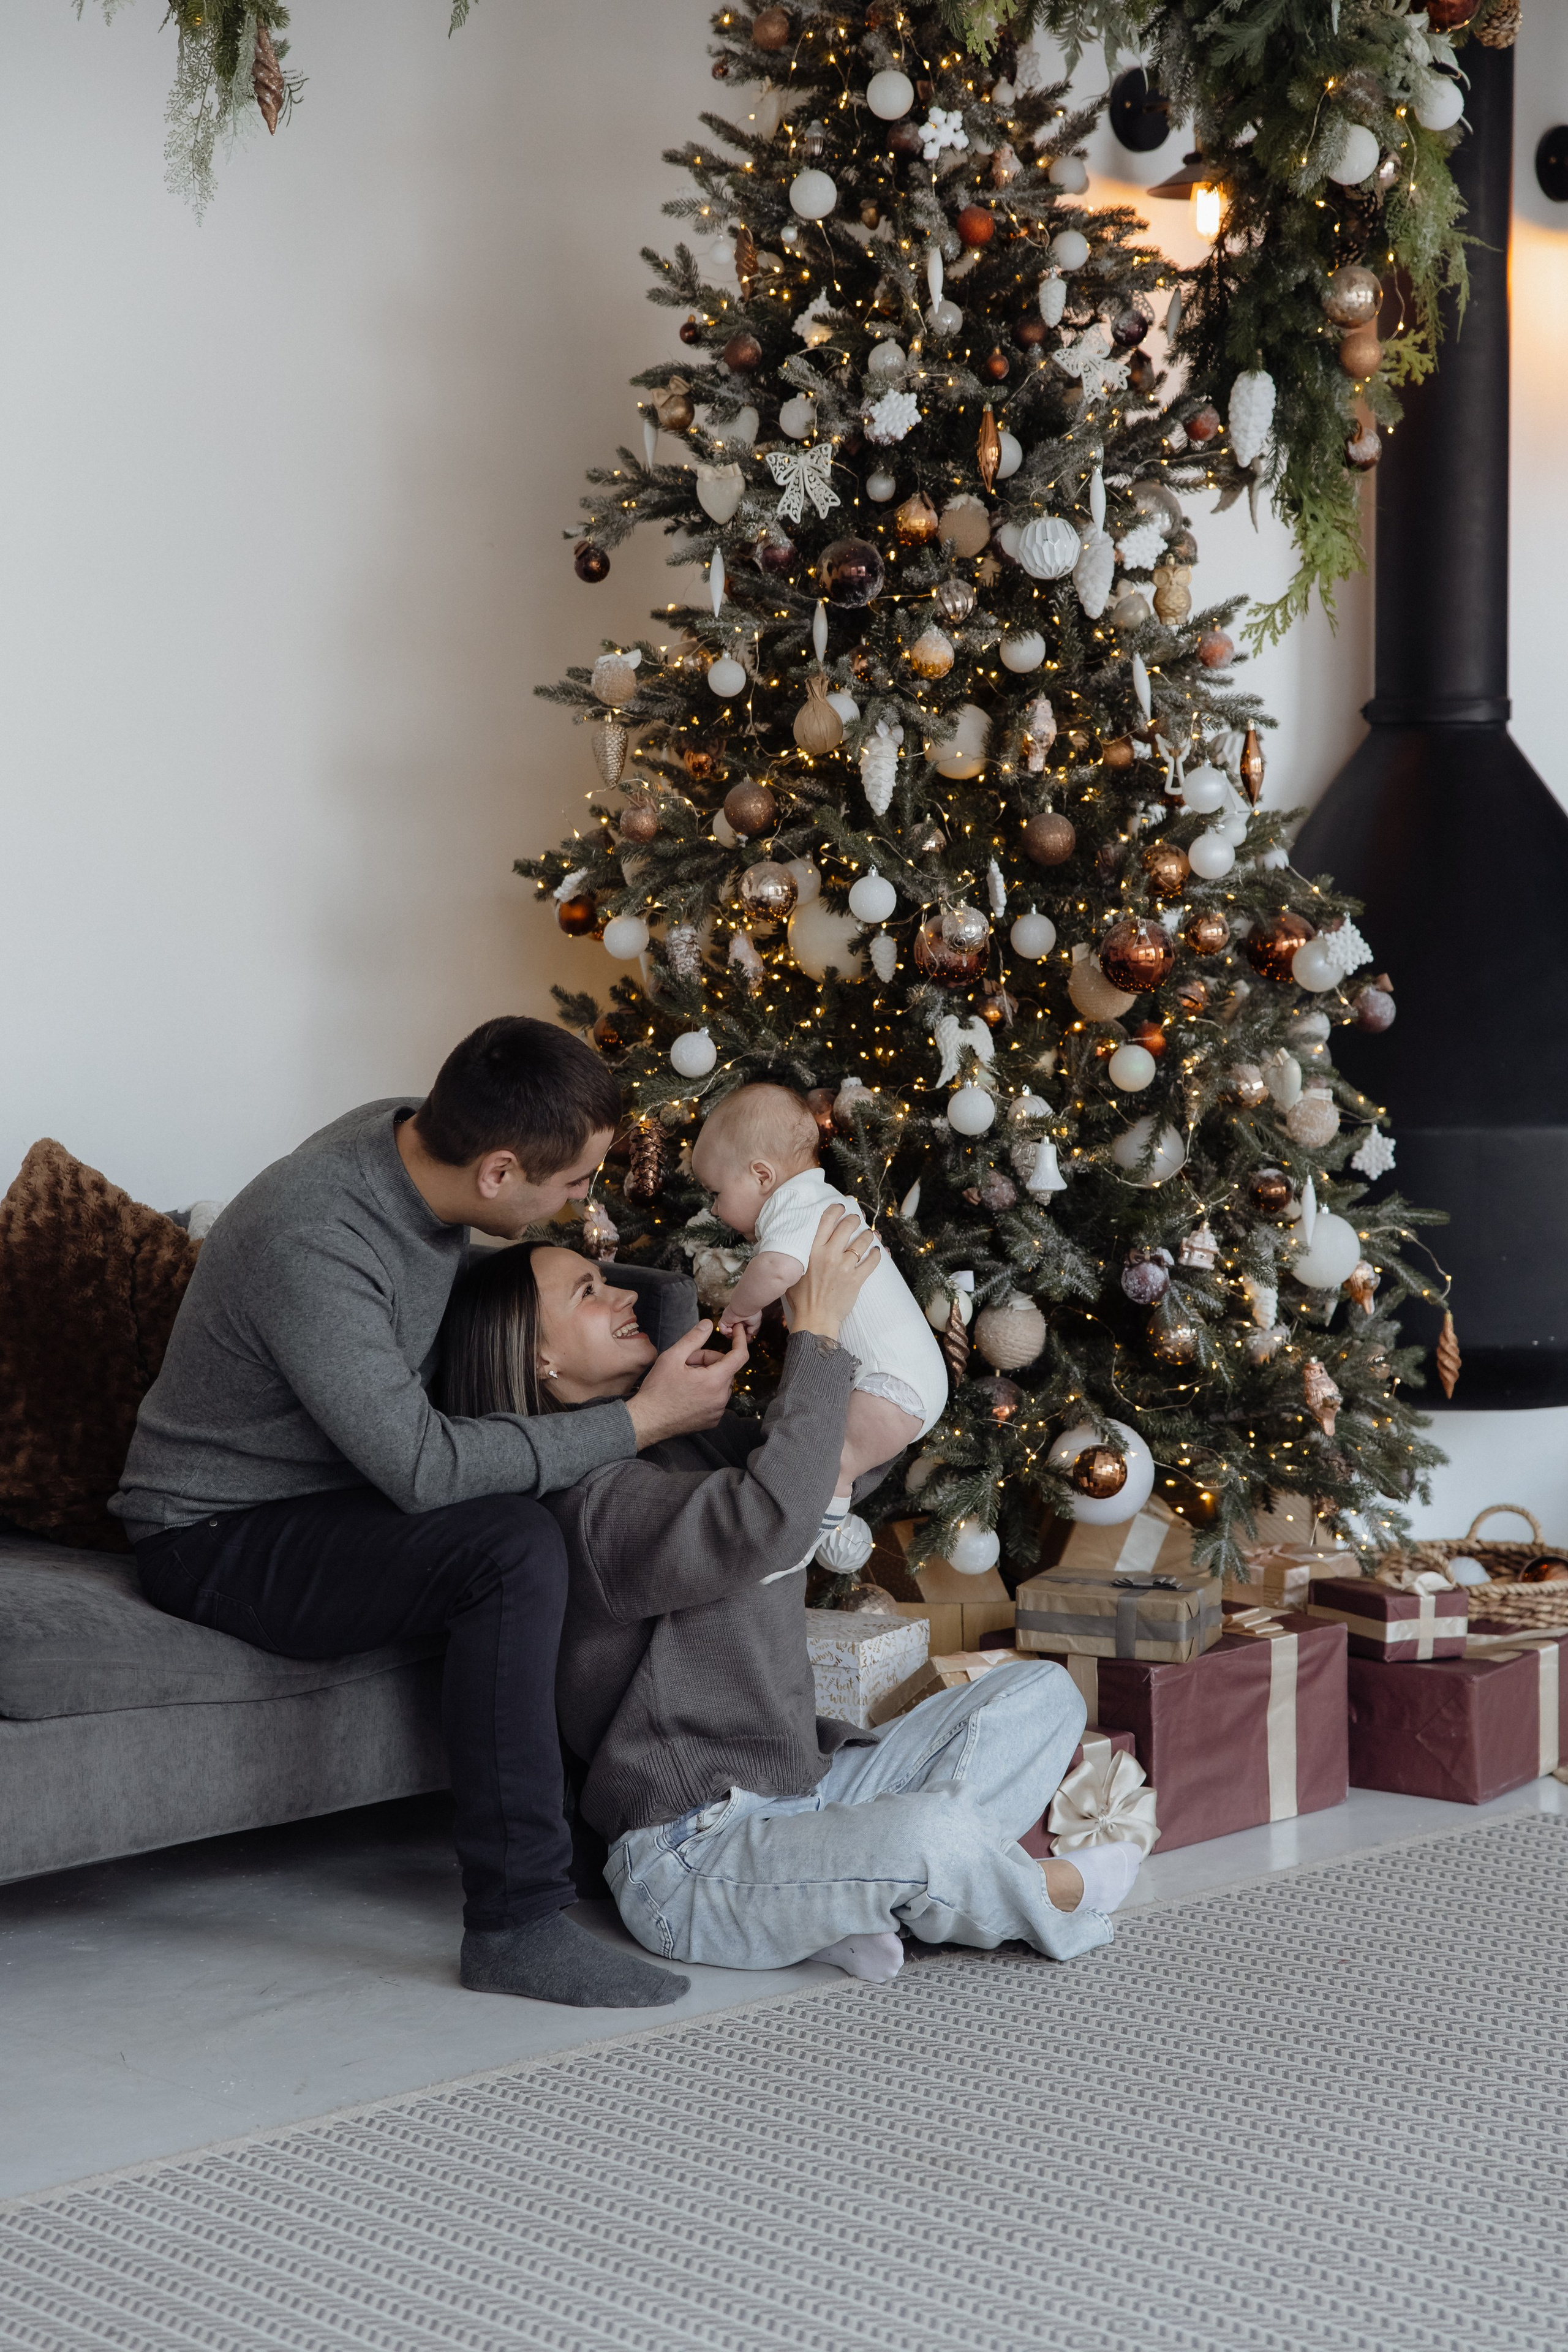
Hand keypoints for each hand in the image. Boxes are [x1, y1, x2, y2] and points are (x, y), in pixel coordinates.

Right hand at [626, 1321, 748, 1448]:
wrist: (647, 1421)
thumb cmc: (657, 1390)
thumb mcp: (672, 1357)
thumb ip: (693, 1338)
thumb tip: (708, 1324)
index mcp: (715, 1381)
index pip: (739, 1355)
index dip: (739, 1339)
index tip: (736, 1330)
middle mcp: (721, 1398)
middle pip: (725, 1368)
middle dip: (708, 1360)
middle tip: (686, 1362)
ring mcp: (717, 1411)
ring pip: (720, 1383)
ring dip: (707, 1376)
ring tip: (684, 1378)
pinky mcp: (712, 1420)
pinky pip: (716, 1398)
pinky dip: (706, 1391)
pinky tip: (687, 1392)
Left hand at [718, 1307, 762, 1338]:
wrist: (745, 1307)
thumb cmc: (752, 1312)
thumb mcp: (756, 1324)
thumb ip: (753, 1331)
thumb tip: (749, 1336)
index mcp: (744, 1320)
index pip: (742, 1331)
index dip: (744, 1336)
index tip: (747, 1338)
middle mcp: (737, 1320)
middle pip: (735, 1333)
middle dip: (737, 1337)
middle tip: (741, 1337)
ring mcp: (730, 1320)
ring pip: (727, 1333)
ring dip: (731, 1335)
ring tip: (736, 1332)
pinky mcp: (724, 1320)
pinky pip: (722, 1328)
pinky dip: (725, 1331)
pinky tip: (731, 1330)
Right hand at [786, 1207, 880, 1342]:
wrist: (814, 1319)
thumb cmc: (801, 1298)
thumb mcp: (794, 1271)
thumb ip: (798, 1254)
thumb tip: (796, 1242)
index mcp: (812, 1250)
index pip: (826, 1220)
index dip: (835, 1210)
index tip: (840, 1207)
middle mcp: (829, 1255)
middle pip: (847, 1226)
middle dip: (854, 1219)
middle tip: (856, 1219)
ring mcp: (844, 1267)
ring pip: (863, 1241)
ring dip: (868, 1235)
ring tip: (869, 1234)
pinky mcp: (856, 1279)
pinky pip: (872, 1261)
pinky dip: (877, 1254)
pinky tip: (877, 1252)